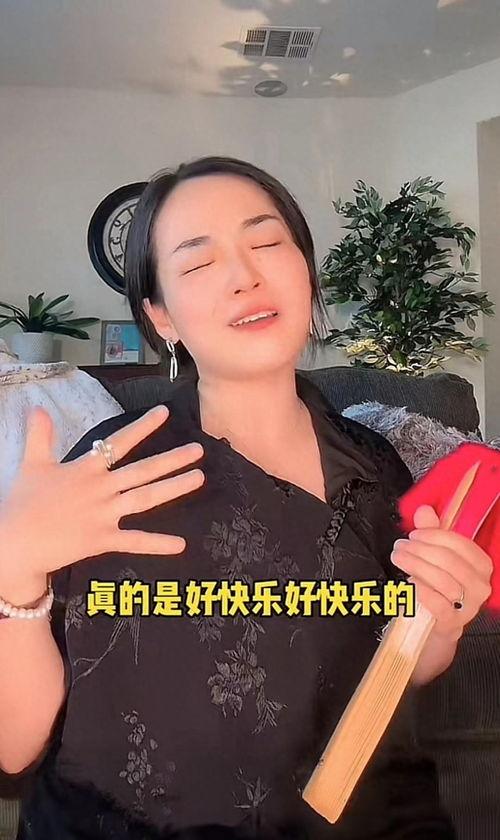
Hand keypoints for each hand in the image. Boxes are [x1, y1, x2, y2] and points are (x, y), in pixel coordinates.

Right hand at [0, 405, 204, 590]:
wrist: (15, 542)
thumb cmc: (23, 504)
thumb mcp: (31, 463)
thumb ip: (40, 435)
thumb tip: (38, 408)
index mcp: (87, 470)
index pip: (119, 442)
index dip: (143, 427)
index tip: (164, 413)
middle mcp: (101, 490)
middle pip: (143, 471)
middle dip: (173, 460)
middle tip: (199, 450)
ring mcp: (104, 515)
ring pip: (146, 499)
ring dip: (174, 488)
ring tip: (199, 478)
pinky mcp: (102, 540)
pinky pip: (134, 541)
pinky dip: (157, 544)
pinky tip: (181, 544)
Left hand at [391, 504, 493, 642]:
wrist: (434, 626)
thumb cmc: (437, 588)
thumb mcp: (436, 558)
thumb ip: (431, 533)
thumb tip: (424, 511)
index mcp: (480, 565)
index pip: (460, 544)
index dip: (433, 536)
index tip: (414, 535)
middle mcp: (479, 586)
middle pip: (449, 561)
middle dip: (420, 550)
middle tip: (400, 547)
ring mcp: (468, 607)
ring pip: (442, 580)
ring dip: (415, 566)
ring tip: (398, 559)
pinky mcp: (452, 623)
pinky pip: (437, 603)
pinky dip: (421, 590)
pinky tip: (409, 582)